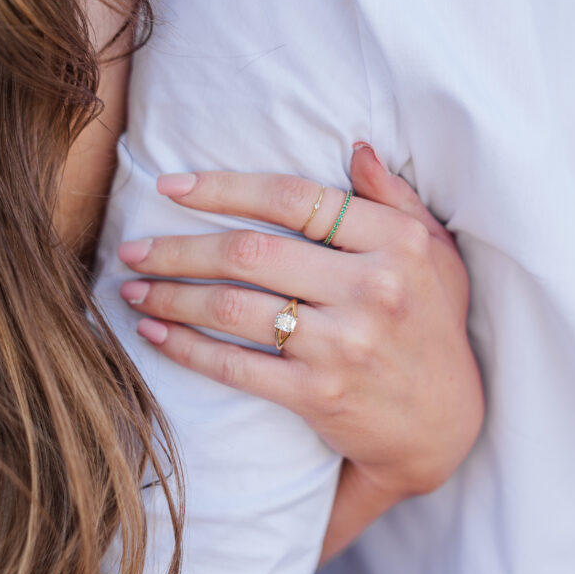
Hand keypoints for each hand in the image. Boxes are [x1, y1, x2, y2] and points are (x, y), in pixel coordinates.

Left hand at [118, 144, 483, 557]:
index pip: (293, 198)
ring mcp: (343, 345)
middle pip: (249, 252)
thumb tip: (355, 147)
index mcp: (396, 243)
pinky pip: (234, 365)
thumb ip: (396, 199)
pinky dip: (185, 347)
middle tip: (133, 248)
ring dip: (170, 294)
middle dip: (177, 248)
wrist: (443, 426)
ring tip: (131, 287)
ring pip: (232, 306)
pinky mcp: (319, 395)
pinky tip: (154, 332)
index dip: (223, 188)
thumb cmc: (433, 328)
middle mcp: (372, 289)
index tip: (170, 188)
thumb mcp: (436, 256)